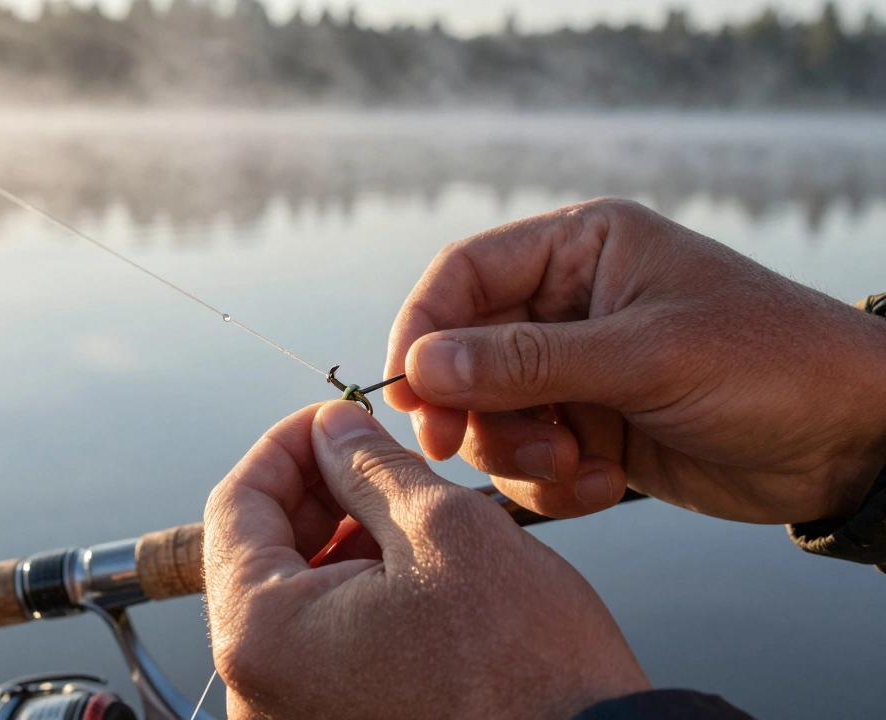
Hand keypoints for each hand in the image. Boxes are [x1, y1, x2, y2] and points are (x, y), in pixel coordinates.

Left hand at [203, 401, 648, 719]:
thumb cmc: (529, 673)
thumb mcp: (447, 529)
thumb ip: (370, 465)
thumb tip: (333, 428)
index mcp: (263, 634)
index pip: (236, 504)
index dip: (287, 444)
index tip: (334, 418)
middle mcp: (257, 688)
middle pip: (259, 552)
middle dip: (317, 491)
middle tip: (377, 455)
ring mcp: (291, 716)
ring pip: (293, 596)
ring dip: (339, 539)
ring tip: (408, 511)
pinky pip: (321, 643)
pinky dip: (354, 593)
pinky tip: (410, 570)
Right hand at [384, 199, 885, 523]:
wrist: (855, 442)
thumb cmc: (769, 366)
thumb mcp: (645, 356)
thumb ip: (526, 363)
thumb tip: (419, 368)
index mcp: (581, 249)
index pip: (464, 275)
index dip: (423, 329)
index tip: (408, 393)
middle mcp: (568, 304)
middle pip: (465, 353)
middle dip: (472, 408)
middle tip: (464, 448)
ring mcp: (577, 370)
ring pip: (490, 414)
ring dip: (517, 453)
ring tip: (576, 469)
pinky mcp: (591, 428)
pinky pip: (530, 460)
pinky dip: (552, 485)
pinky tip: (607, 487)